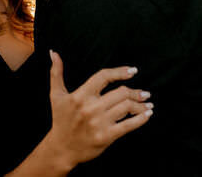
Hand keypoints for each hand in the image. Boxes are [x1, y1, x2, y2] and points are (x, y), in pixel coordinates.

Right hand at [46, 50, 152, 168]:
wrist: (62, 148)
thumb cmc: (60, 119)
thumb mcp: (56, 95)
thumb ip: (56, 73)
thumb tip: (54, 52)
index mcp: (80, 95)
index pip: (103, 77)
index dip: (120, 72)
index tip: (133, 71)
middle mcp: (90, 107)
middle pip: (121, 93)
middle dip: (135, 92)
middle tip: (144, 93)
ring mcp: (99, 122)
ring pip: (127, 107)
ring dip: (141, 105)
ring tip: (147, 103)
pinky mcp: (106, 136)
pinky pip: (128, 125)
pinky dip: (141, 119)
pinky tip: (148, 114)